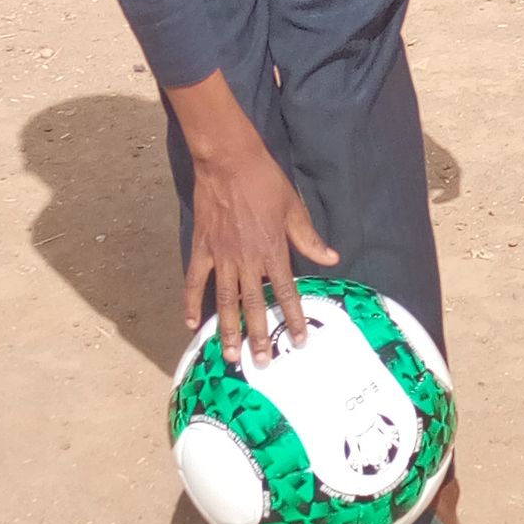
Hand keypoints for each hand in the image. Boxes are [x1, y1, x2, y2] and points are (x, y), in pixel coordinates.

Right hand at [168, 74, 337, 364]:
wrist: (228, 161)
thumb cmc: (265, 181)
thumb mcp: (294, 208)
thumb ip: (309, 238)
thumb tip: (332, 259)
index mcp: (273, 250)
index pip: (286, 293)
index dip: (292, 318)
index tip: (298, 340)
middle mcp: (247, 260)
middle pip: (254, 306)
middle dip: (258, 336)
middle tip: (262, 362)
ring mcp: (222, 256)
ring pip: (225, 301)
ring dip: (227, 329)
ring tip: (229, 355)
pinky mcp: (202, 248)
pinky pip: (195, 281)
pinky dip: (191, 302)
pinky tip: (191, 323)